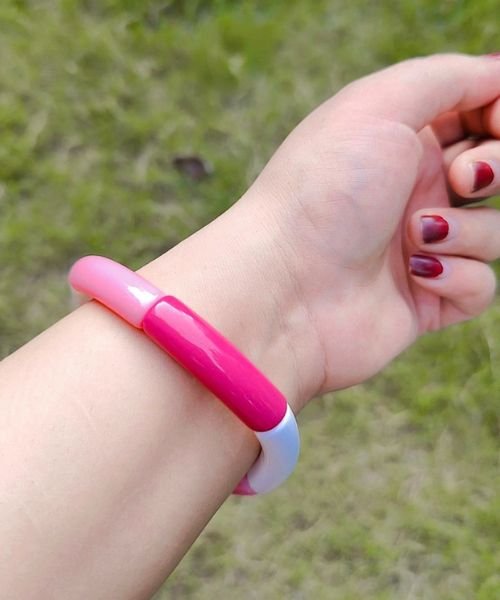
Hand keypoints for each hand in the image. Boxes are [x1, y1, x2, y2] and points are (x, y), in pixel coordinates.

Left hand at [237, 54, 499, 398]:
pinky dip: (458, 278)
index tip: (494, 122)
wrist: (285, 286)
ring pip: (495, 231)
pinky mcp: (425, 299)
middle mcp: (413, 192)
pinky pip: (479, 287)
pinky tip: (415, 275)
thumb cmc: (324, 189)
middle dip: (493, 168)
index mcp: (402, 141)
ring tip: (413, 235)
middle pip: (494, 172)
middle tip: (459, 178)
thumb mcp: (380, 106)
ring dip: (468, 230)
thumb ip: (448, 77)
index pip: (478, 116)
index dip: (498, 114)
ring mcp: (420, 247)